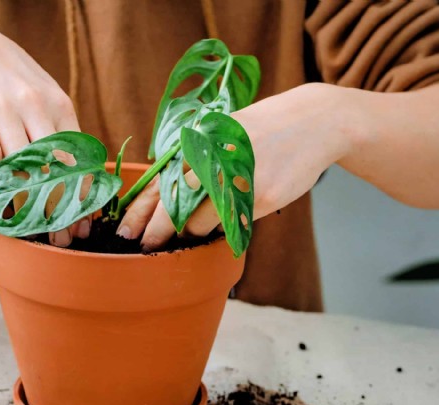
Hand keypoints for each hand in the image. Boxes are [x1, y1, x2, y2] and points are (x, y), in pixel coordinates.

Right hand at [0, 21, 86, 244]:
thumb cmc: (10, 83)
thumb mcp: (43, 99)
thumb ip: (59, 134)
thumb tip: (77, 180)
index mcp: (60, 107)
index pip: (78, 158)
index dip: (82, 195)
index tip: (84, 224)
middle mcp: (36, 107)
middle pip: (54, 168)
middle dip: (60, 208)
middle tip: (61, 238)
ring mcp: (5, 110)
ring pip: (22, 166)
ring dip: (27, 203)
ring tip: (32, 230)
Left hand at [118, 84, 357, 250]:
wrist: (313, 122)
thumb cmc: (261, 131)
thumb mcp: (222, 134)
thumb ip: (194, 160)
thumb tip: (161, 195)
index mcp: (200, 143)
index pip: (161, 182)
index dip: (139, 211)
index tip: (125, 231)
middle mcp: (215, 161)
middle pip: (174, 207)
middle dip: (155, 232)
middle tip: (142, 248)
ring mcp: (237, 181)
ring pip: (200, 223)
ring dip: (193, 232)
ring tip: (190, 233)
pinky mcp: (261, 197)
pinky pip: (229, 225)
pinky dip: (222, 229)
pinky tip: (223, 223)